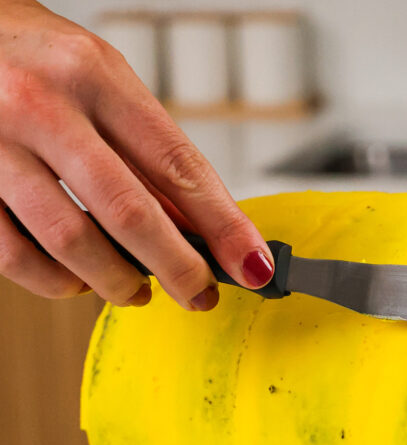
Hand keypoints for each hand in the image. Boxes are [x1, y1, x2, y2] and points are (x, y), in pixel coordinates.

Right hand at [0, 0, 273, 310]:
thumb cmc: (32, 60)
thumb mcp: (99, 81)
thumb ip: (146, 153)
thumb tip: (202, 230)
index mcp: (92, 74)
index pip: (176, 164)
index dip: (224, 225)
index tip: (255, 265)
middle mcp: (42, 104)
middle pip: (129, 212)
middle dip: (177, 268)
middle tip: (199, 294)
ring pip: (72, 243)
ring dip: (116, 283)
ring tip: (135, 291)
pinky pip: (17, 258)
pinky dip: (56, 283)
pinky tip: (76, 279)